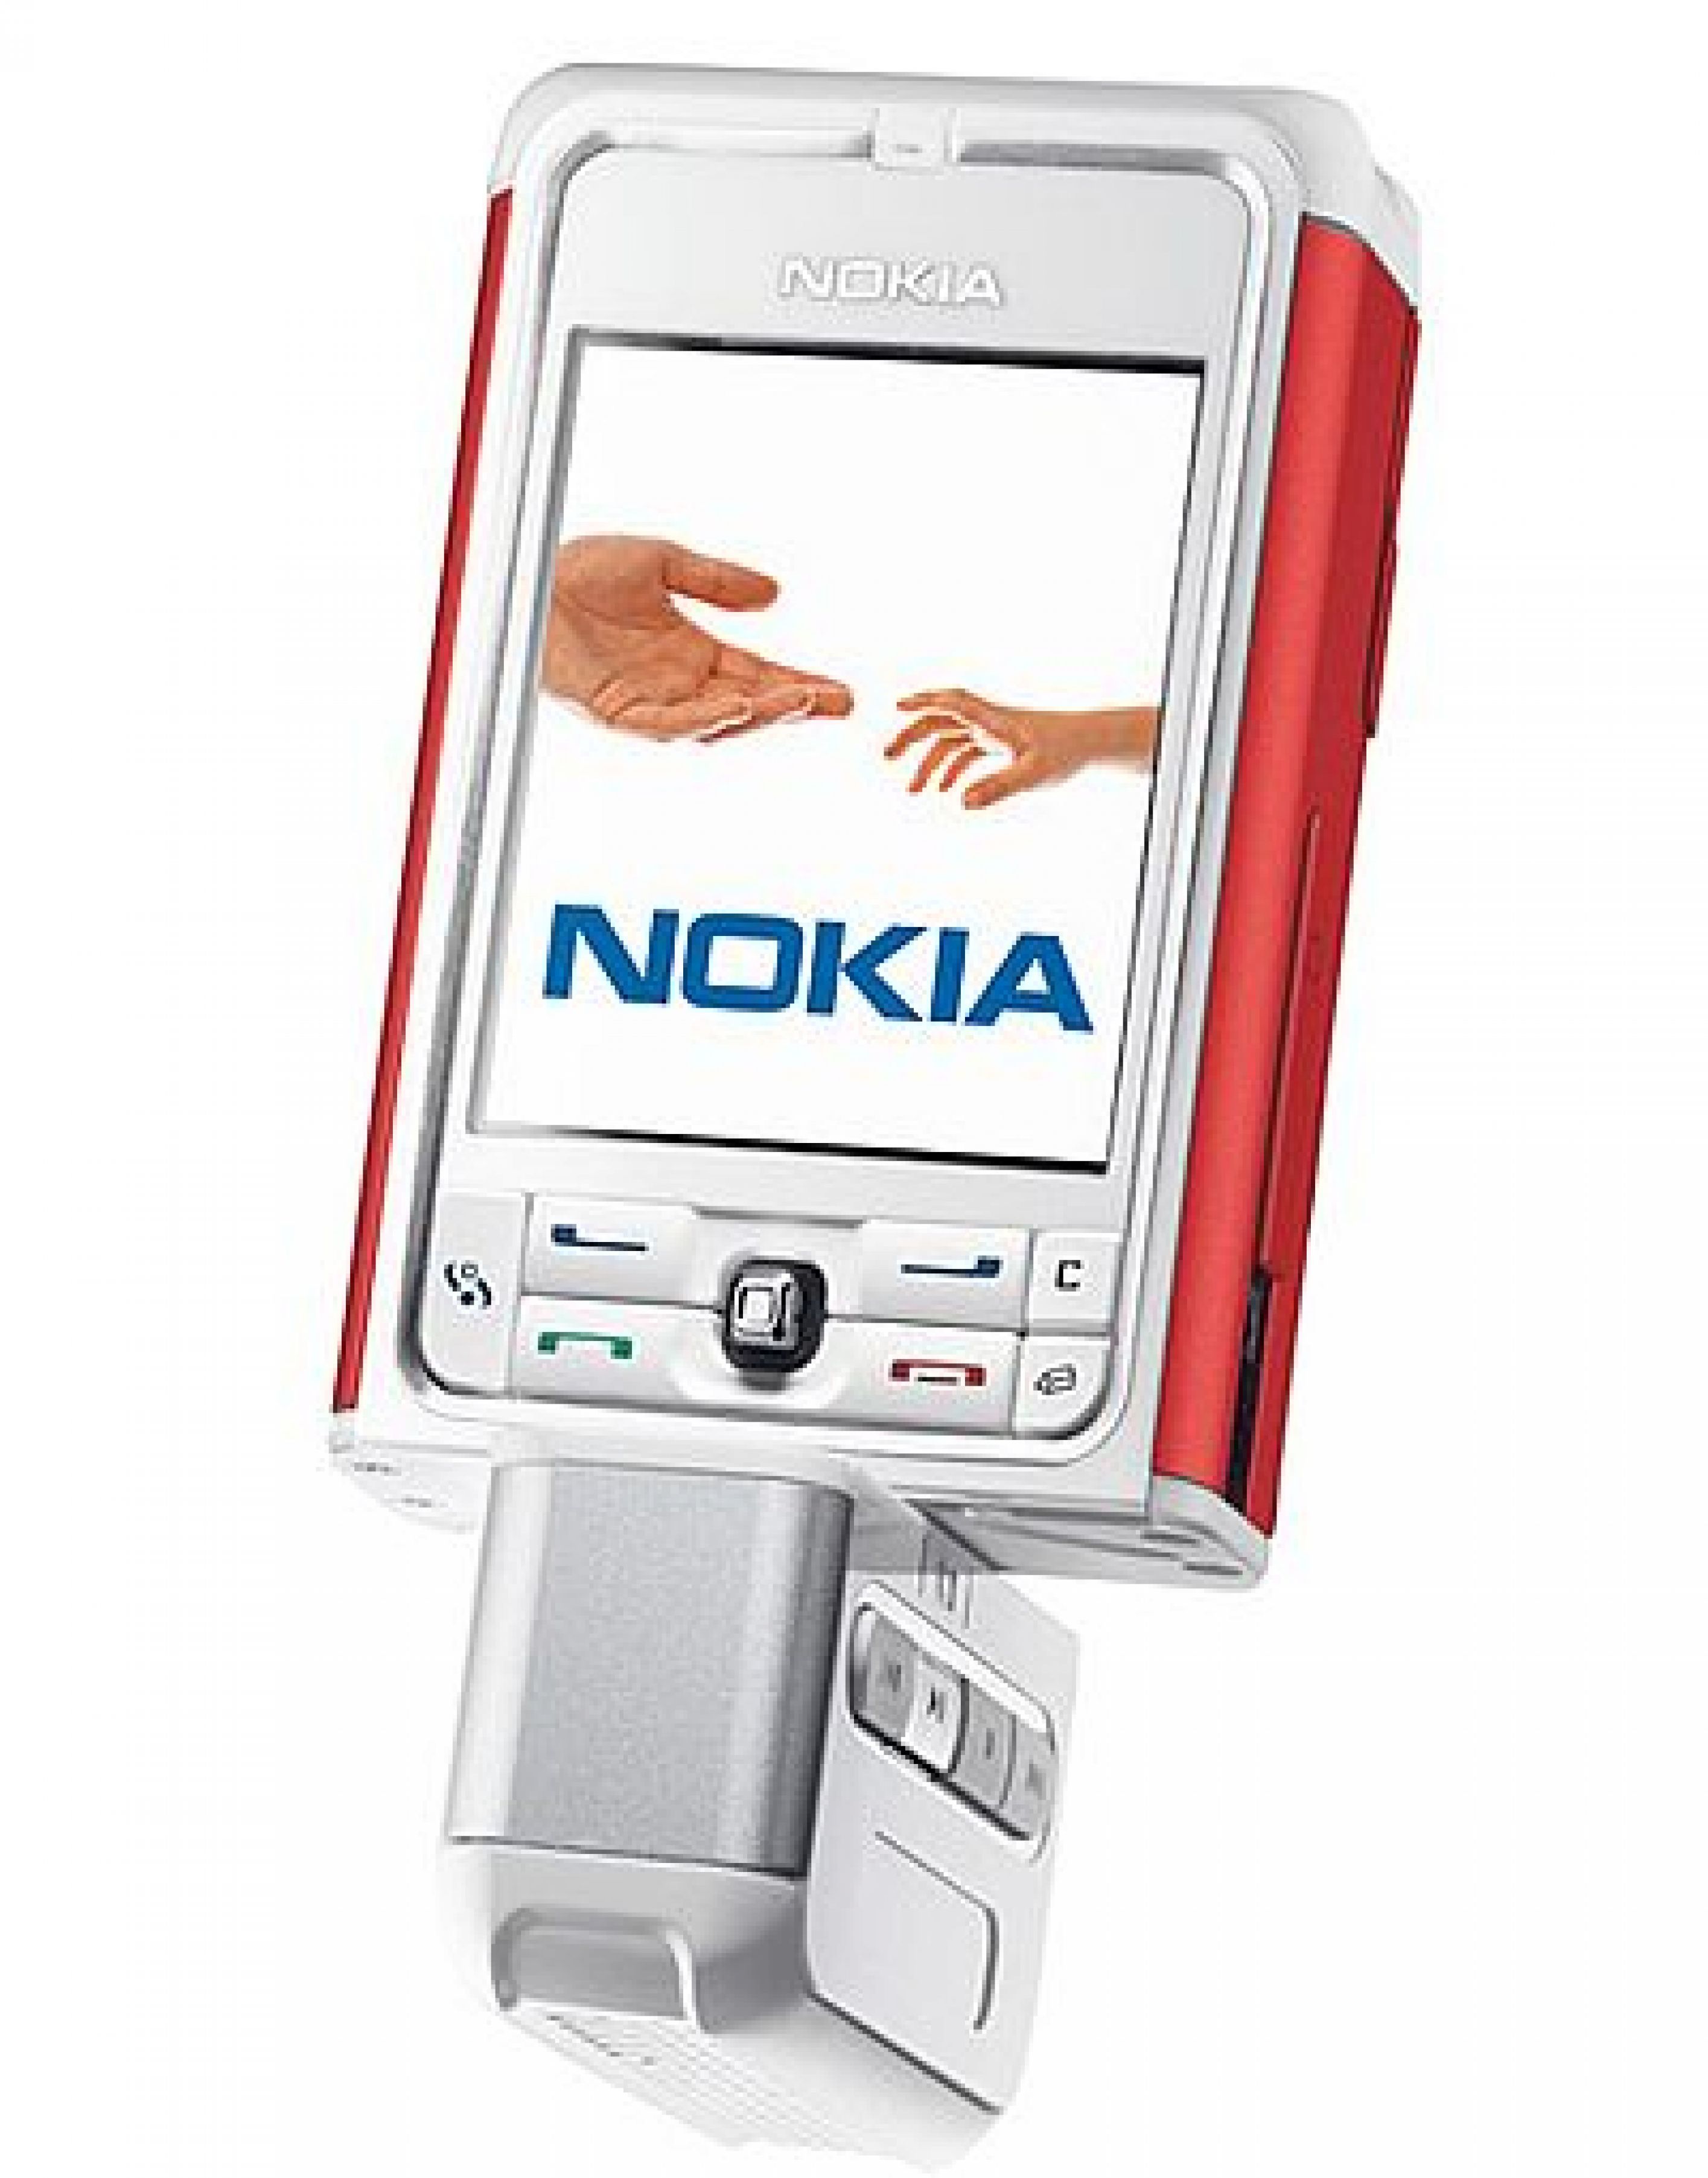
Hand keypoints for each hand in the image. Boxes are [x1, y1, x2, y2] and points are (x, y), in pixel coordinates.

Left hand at [542, 535, 853, 738]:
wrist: (525, 580)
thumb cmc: (580, 572)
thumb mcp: (663, 562)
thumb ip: (717, 581)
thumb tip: (775, 595)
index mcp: (690, 655)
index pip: (758, 675)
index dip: (799, 684)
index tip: (842, 692)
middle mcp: (675, 687)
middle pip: (749, 706)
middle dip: (794, 706)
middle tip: (839, 703)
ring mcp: (648, 705)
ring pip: (716, 721)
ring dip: (760, 713)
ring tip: (800, 701)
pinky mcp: (617, 713)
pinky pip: (667, 724)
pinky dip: (701, 719)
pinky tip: (733, 707)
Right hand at [885, 690, 1160, 809]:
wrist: (1090, 745)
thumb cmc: (1065, 753)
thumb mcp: (1032, 774)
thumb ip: (997, 788)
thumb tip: (961, 802)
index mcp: (993, 721)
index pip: (953, 703)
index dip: (923, 701)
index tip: (896, 706)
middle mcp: (989, 722)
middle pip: (940, 721)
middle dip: (911, 735)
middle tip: (887, 756)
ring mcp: (992, 734)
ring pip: (949, 741)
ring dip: (929, 763)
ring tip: (913, 792)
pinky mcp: (999, 746)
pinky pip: (966, 753)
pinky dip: (951, 769)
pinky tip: (945, 792)